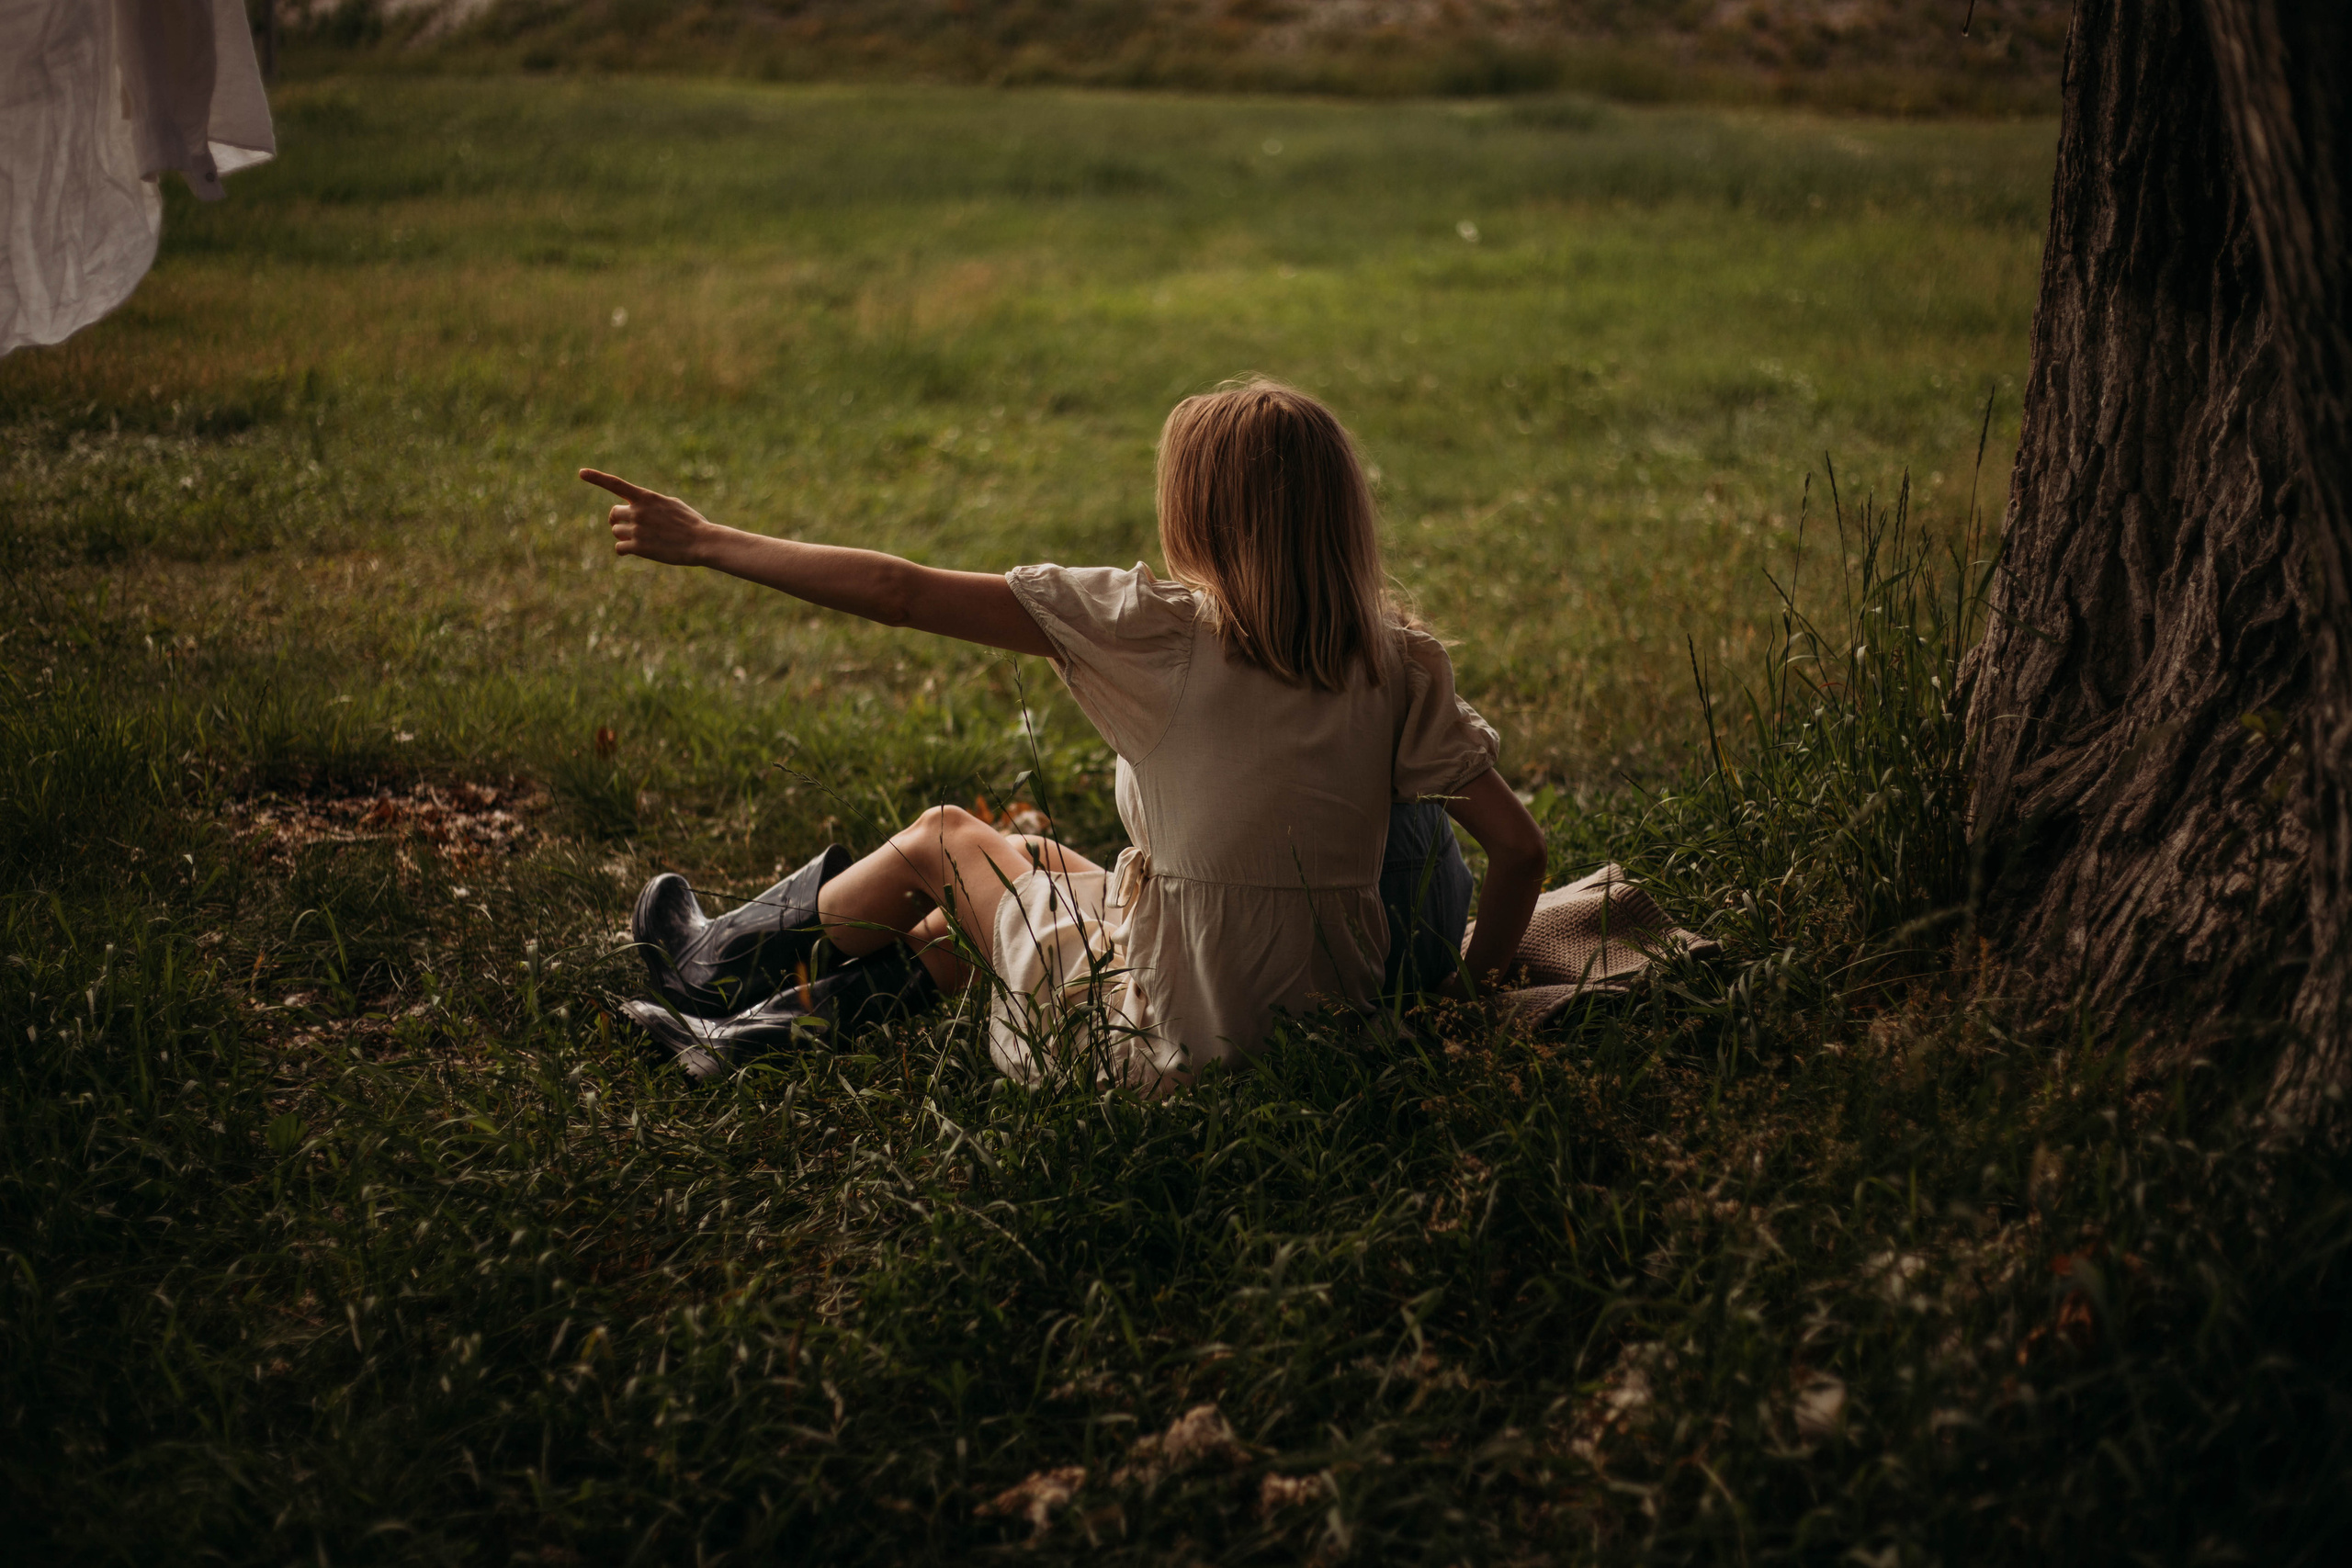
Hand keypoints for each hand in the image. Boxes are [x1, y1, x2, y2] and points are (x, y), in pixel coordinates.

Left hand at [578, 469, 718, 565]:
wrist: (702, 542)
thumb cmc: (691, 522)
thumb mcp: (671, 503)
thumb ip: (650, 502)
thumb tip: (635, 506)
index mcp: (646, 497)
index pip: (616, 484)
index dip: (597, 477)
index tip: (581, 472)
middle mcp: (638, 511)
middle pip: (613, 513)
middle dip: (618, 519)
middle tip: (626, 525)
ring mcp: (637, 529)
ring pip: (616, 532)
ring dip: (624, 536)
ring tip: (640, 539)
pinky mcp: (639, 547)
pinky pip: (620, 548)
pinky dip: (624, 550)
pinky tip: (633, 551)